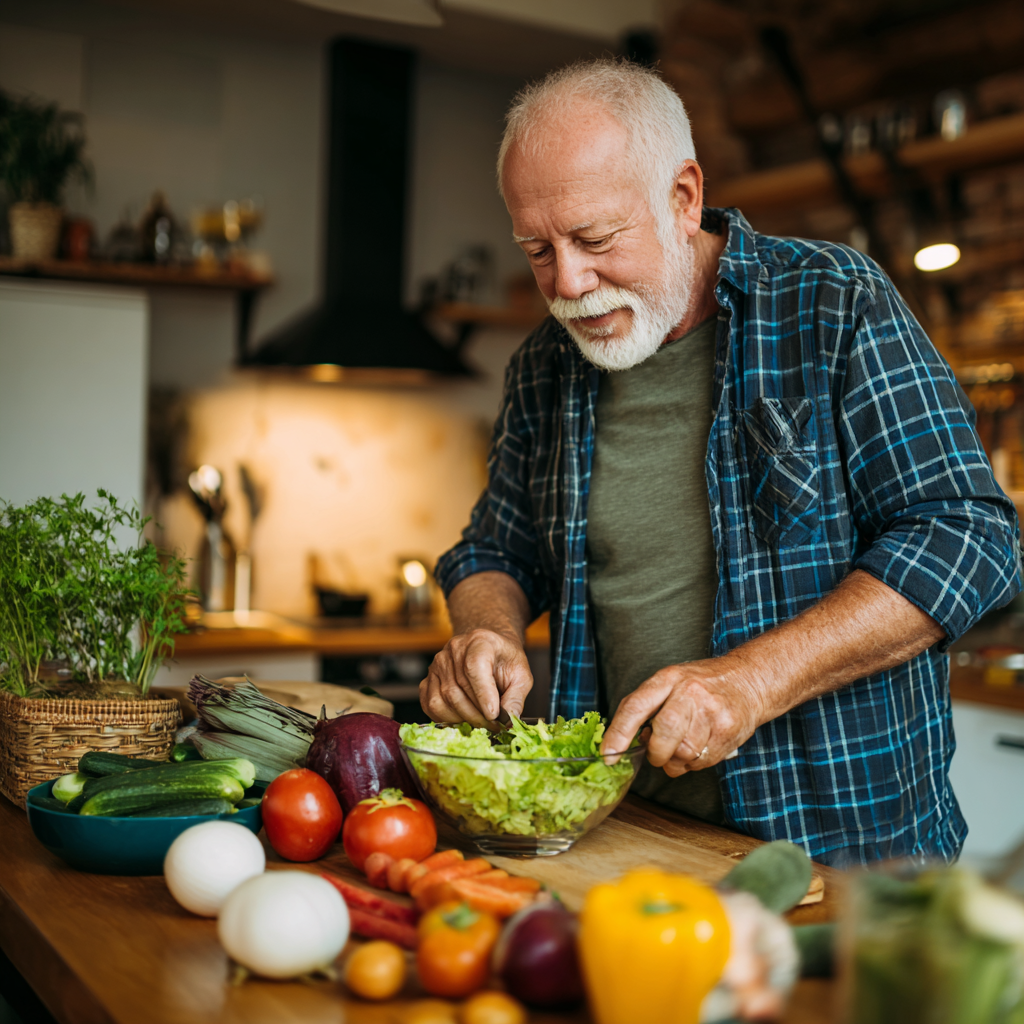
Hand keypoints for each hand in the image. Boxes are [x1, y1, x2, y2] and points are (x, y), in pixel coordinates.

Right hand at [419, 628, 533, 726]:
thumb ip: (516, 697)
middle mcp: (454, 649)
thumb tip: (509, 719)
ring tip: (482, 722)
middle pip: (457, 689)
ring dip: (464, 718)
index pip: (474, 667)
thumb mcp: (521, 675)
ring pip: (443, 700)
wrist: (489, 650)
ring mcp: (437, 665)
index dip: (483, 694)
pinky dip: (448, 718)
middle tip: (493, 725)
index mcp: (480, 641)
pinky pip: (431, 706)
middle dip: (477, 714)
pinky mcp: (427, 680)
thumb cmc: (504, 661)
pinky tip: (464, 718)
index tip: (494, 714)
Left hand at [601, 657, 765, 775]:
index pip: (635, 706)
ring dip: (677, 761)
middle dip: (657, 753)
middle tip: (658, 755)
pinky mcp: (728, 729)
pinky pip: (702, 761)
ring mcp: (711, 710)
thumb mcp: (671, 682)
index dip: (618, 733)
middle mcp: (689, 691)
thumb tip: (628, 740)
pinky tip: (701, 747)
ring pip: (683, 753)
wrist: (749, 679)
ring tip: (683, 748)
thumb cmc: (703, 684)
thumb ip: (648, 707)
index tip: (607, 754)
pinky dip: (695, 763)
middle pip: (663, 734)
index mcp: (668, 678)